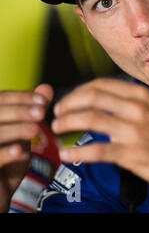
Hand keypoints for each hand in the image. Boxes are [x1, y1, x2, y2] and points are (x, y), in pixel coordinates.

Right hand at [0, 84, 53, 211]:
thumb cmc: (10, 156)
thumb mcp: (23, 132)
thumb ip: (33, 110)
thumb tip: (47, 88)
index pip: (0, 98)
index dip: (22, 98)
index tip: (44, 100)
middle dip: (19, 111)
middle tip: (41, 112)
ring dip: (14, 129)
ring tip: (35, 129)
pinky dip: (4, 153)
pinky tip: (20, 150)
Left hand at [51, 78, 148, 188]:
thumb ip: (130, 102)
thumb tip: (101, 100)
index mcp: (140, 95)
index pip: (99, 85)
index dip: (77, 92)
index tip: (68, 100)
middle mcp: (136, 108)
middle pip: (91, 98)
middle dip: (67, 105)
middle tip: (57, 114)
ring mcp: (133, 131)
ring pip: (90, 119)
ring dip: (67, 123)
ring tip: (57, 130)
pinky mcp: (131, 154)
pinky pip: (96, 151)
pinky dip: (76, 152)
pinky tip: (66, 154)